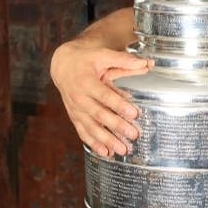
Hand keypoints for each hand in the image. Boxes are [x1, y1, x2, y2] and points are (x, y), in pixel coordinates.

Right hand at [50, 40, 150, 156]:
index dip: (119, 105)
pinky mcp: (75, 117)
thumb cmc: (85, 59)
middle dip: (117, 126)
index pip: (104, 95)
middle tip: (133, 135)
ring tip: (122, 150)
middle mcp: (79, 98)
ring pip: (91, 127)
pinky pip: (83, 132)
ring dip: (107, 140)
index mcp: (86, 82)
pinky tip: (105, 152)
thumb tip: (145, 63)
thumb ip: (123, 59)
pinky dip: (94, 144)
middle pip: (99, 115)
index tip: (134, 113)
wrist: (62, 65)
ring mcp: (76, 109)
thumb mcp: (102, 54)